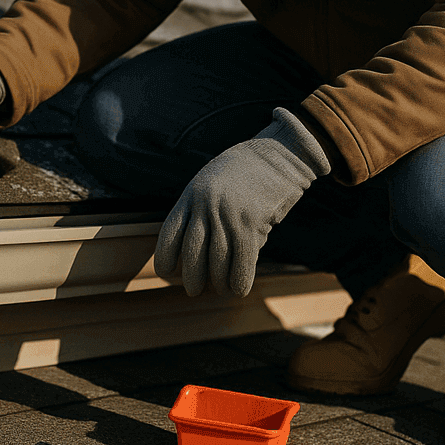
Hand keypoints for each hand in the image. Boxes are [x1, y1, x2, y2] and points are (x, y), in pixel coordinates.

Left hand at [154, 108, 331, 296]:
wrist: (279, 155)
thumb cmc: (247, 170)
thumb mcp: (214, 181)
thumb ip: (203, 209)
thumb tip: (204, 248)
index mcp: (192, 193)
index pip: (170, 232)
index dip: (165, 256)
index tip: (166, 271)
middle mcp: (206, 206)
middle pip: (192, 253)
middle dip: (192, 277)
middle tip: (193, 290)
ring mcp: (227, 215)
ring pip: (217, 261)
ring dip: (218, 282)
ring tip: (220, 289)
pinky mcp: (251, 224)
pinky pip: (241, 262)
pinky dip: (239, 280)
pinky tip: (238, 289)